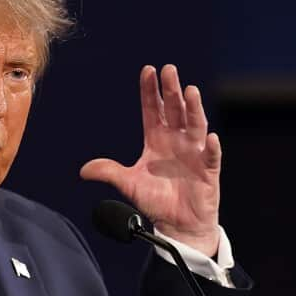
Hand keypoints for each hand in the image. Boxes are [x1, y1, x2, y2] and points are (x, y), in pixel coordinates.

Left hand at [80, 65, 220, 255]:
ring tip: (190, 91)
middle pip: (175, 110)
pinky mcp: (208, 170)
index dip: (150, 91)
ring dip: (193, 109)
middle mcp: (177, 140)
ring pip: (195, 125)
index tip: (148, 70)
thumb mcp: (129, 184)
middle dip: (172, 90)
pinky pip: (211, 156)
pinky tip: (210, 138)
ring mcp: (194, 153)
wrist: (178, 225)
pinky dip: (211, 147)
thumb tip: (84, 170)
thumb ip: (109, 173)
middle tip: (169, 70)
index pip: (153, 109)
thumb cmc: (157, 202)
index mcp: (157, 139)